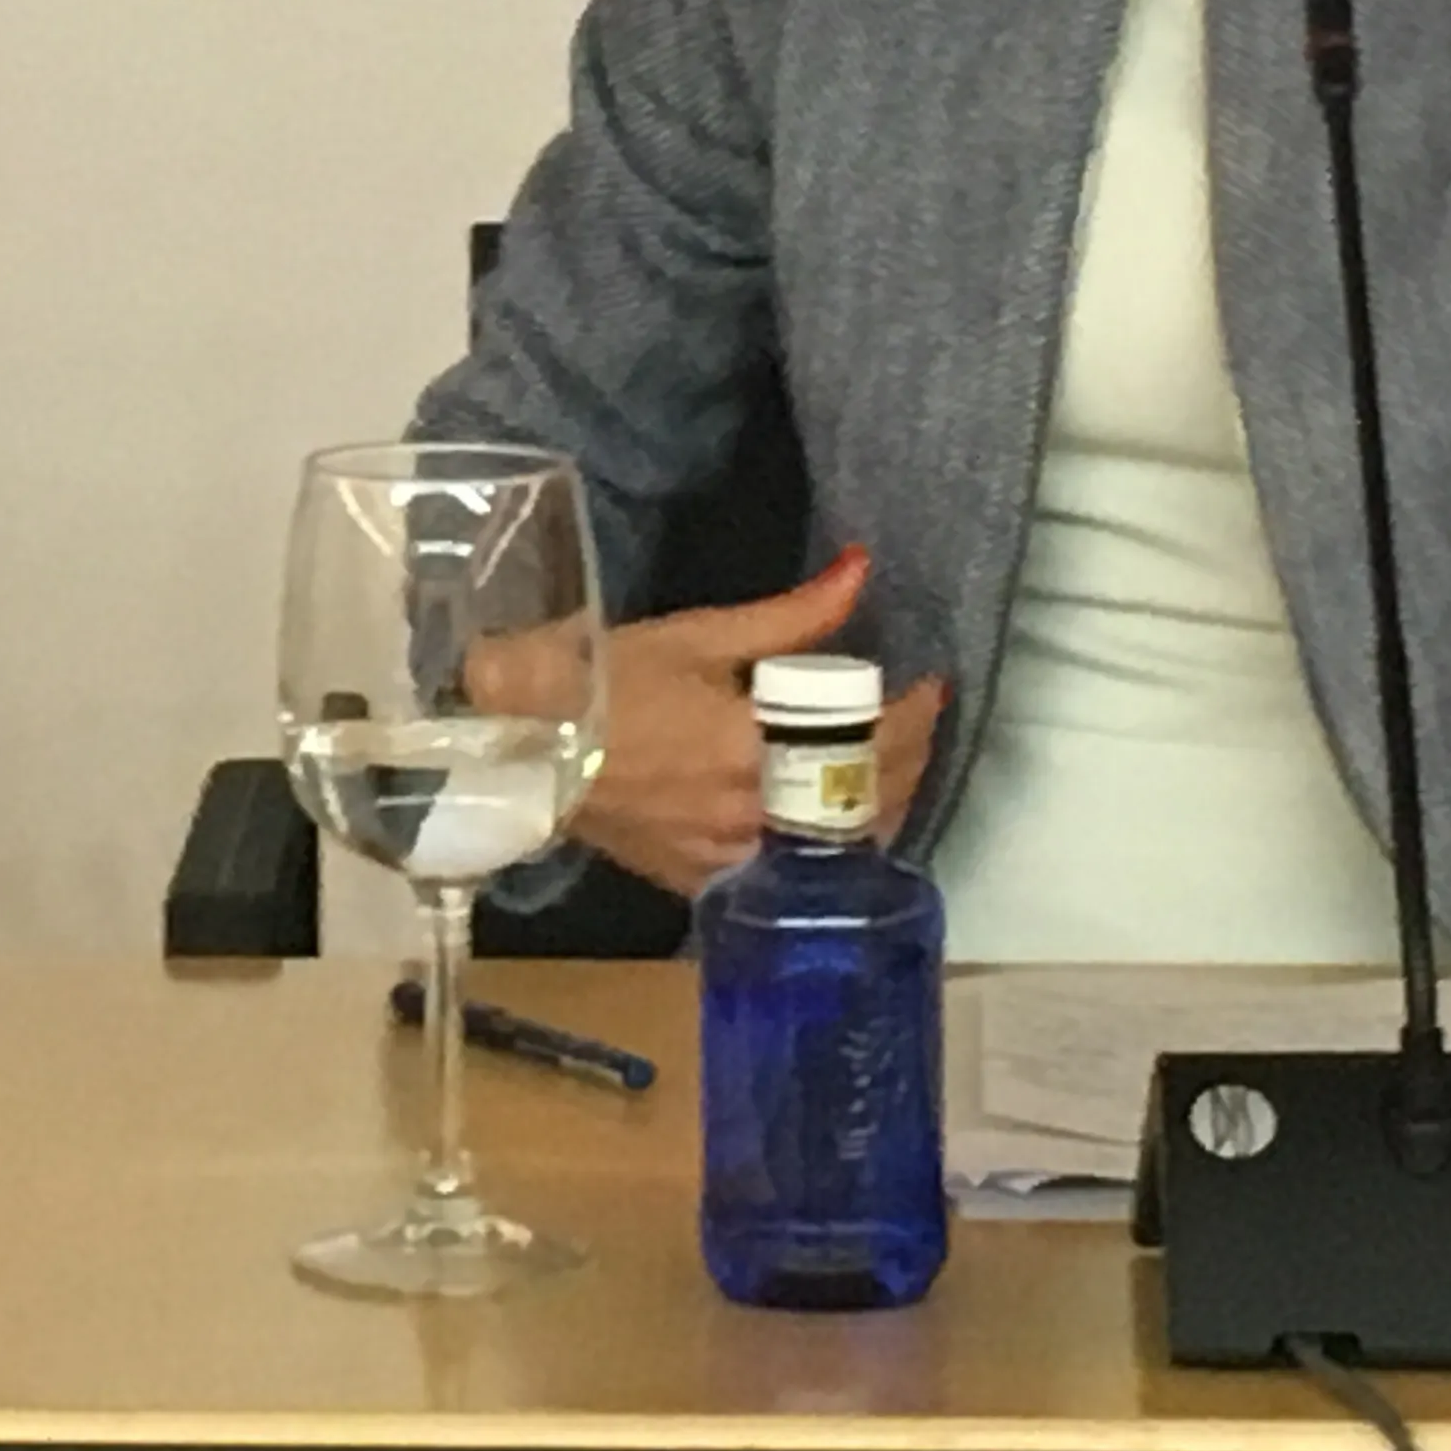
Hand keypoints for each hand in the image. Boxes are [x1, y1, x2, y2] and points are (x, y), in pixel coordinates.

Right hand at [545, 547, 944, 896]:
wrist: (520, 738)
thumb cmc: (601, 676)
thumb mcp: (698, 634)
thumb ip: (792, 616)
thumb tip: (862, 570)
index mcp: (753, 748)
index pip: (874, 742)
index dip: (917, 712)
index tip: (931, 683)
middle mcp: (751, 814)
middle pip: (869, 799)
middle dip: (907, 757)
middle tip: (913, 720)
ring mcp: (729, 857)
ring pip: (839, 846)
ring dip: (876, 805)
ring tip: (883, 766)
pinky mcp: (704, 880)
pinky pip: (790, 871)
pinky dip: (824, 845)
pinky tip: (828, 817)